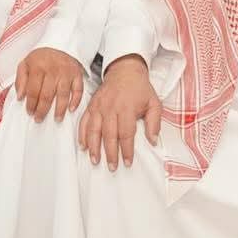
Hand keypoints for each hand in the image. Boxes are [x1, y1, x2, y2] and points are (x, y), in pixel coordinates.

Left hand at [16, 47, 84, 122]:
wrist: (60, 44)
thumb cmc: (41, 57)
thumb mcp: (25, 64)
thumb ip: (21, 80)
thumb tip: (20, 97)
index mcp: (38, 67)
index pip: (33, 91)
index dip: (30, 104)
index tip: (29, 112)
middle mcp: (53, 70)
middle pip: (47, 95)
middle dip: (42, 110)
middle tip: (39, 119)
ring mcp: (66, 73)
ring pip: (63, 95)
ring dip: (59, 109)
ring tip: (56, 119)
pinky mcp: (77, 74)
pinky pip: (78, 89)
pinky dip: (76, 100)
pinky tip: (71, 109)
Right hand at [78, 55, 159, 170]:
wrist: (125, 70)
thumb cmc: (140, 89)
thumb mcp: (154, 103)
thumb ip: (154, 122)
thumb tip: (153, 140)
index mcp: (128, 108)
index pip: (126, 133)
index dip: (127, 150)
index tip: (128, 162)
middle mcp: (111, 108)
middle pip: (109, 134)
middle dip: (110, 153)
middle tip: (112, 167)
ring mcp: (99, 106)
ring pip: (94, 130)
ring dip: (94, 147)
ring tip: (95, 160)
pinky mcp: (92, 105)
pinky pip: (84, 121)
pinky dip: (82, 134)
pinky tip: (83, 146)